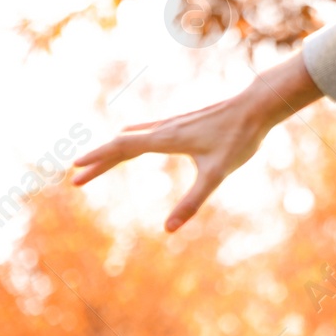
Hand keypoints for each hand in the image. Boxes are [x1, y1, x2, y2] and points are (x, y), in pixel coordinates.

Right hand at [72, 92, 277, 231]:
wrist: (259, 105)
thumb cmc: (239, 137)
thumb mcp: (216, 174)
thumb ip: (193, 201)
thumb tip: (169, 230)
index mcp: (167, 138)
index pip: (122, 147)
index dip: (98, 159)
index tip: (76, 169)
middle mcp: (166, 127)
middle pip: (123, 142)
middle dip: (99, 160)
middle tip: (76, 176)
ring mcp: (177, 122)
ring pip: (136, 135)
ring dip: (114, 149)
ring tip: (100, 161)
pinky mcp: (187, 121)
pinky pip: (150, 130)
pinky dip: (132, 139)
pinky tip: (137, 141)